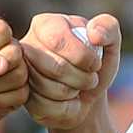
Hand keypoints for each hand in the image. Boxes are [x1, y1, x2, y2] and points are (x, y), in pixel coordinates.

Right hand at [21, 12, 119, 129]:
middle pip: (56, 67)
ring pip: (49, 89)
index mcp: (44, 24)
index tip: (96, 63)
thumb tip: (94, 33)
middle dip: (83, 78)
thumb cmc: (96, 63)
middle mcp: (26, 46)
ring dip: (75, 92)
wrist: (88, 94)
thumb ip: (107, 27)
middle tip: (91, 78)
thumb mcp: (109, 43)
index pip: (58, 39)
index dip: (83, 57)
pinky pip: (45, 107)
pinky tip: (68, 101)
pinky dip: (66, 108)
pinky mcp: (24, 98)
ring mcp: (22, 73)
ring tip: (79, 87)